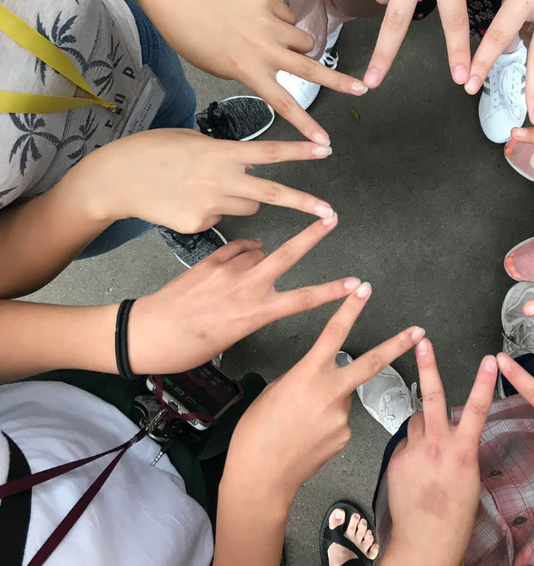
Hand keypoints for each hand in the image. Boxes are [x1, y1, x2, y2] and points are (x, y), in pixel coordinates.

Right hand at [74, 128, 334, 232]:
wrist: (117, 181)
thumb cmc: (153, 151)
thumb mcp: (191, 139)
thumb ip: (222, 152)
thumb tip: (246, 162)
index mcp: (220, 152)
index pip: (269, 152)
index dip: (300, 151)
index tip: (325, 150)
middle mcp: (220, 180)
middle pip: (272, 195)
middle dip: (304, 204)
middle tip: (330, 213)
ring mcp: (210, 206)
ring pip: (248, 208)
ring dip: (246, 200)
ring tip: (213, 187)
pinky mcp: (199, 225)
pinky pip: (221, 219)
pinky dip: (215, 211)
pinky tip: (190, 202)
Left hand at [127, 215, 354, 372]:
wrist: (146, 334)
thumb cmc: (187, 347)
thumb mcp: (228, 338)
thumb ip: (250, 311)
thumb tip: (262, 291)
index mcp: (253, 313)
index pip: (302, 299)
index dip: (331, 291)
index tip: (354, 283)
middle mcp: (244, 287)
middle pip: (287, 255)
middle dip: (312, 236)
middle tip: (332, 218)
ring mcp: (225, 270)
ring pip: (258, 252)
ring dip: (263, 256)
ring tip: (254, 270)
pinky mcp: (208, 261)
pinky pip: (236, 248)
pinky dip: (244, 250)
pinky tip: (244, 253)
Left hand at [143, 0, 368, 144]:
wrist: (182, 1)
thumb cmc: (197, 41)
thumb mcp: (225, 68)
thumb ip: (257, 69)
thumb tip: (284, 60)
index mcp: (249, 71)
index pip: (285, 104)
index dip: (307, 125)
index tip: (324, 141)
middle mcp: (264, 49)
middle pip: (311, 69)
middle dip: (340, 82)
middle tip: (363, 89)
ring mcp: (269, 23)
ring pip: (304, 40)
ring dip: (299, 47)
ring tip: (276, 44)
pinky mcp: (269, 2)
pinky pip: (288, 18)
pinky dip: (281, 23)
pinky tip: (259, 20)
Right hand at [224, 283, 425, 500]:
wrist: (261, 477)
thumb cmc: (256, 433)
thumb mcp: (275, 390)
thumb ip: (303, 377)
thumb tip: (319, 376)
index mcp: (308, 374)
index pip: (334, 333)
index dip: (351, 309)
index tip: (365, 289)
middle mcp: (330, 392)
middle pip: (372, 363)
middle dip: (397, 345)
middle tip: (418, 331)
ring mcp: (342, 417)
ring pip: (343, 397)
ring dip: (330, 401)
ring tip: (300, 422)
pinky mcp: (346, 437)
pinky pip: (340, 421)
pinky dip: (327, 423)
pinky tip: (308, 437)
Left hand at [380, 341, 496, 565]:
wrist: (423, 545)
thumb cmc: (456, 520)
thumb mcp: (469, 481)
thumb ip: (460, 452)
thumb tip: (452, 436)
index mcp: (462, 453)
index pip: (476, 409)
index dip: (484, 383)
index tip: (490, 359)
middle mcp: (436, 446)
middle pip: (433, 397)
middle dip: (428, 366)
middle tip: (421, 340)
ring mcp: (413, 451)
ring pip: (416, 420)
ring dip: (422, 424)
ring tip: (429, 448)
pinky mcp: (395, 460)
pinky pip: (405, 443)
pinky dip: (411, 449)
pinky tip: (414, 472)